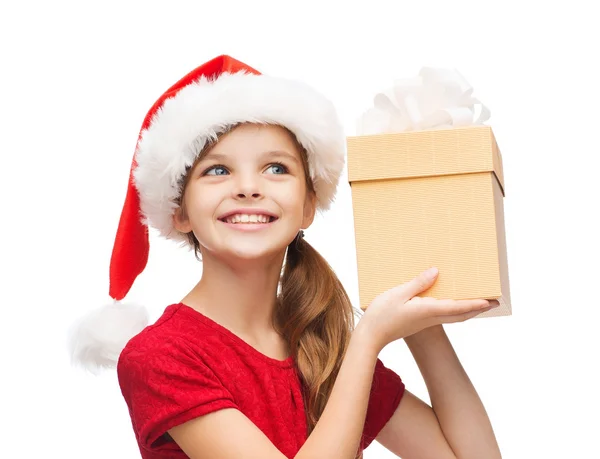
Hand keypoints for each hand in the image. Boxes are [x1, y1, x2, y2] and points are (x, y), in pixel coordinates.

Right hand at [359, 267, 498, 351]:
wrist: (370, 336)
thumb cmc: (381, 315)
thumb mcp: (398, 294)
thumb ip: (418, 283)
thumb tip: (436, 272)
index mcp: (427, 311)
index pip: (457, 307)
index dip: (475, 304)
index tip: (491, 301)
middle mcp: (430, 318)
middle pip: (460, 315)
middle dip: (478, 308)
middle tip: (493, 302)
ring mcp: (425, 321)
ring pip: (453, 316)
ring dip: (468, 310)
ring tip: (478, 302)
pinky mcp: (419, 322)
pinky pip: (443, 315)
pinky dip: (454, 310)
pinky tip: (450, 303)